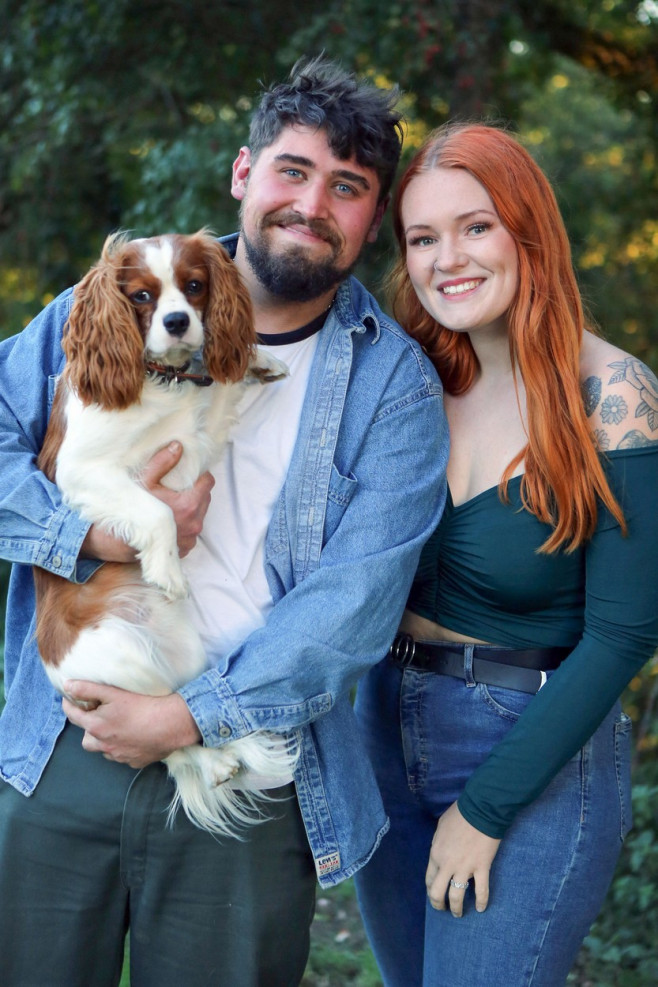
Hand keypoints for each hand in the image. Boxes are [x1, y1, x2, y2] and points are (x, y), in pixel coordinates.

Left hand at [61, 681, 201, 767]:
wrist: (172, 723)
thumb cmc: (143, 705)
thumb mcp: (113, 693)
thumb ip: (88, 689)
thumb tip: (67, 686)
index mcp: (96, 727)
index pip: (74, 716)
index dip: (69, 706)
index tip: (69, 700)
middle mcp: (105, 745)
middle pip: (87, 741)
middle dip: (88, 730)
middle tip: (98, 717)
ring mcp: (120, 756)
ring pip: (105, 750)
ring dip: (105, 741)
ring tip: (116, 729)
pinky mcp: (135, 762)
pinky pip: (123, 757)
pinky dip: (124, 749)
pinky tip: (134, 738)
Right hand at [80, 441, 214, 561]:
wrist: (118, 541)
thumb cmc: (130, 510)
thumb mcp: (143, 481)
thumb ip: (162, 463)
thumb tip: (178, 446)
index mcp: (188, 506)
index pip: (208, 483)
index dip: (200, 475)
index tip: (189, 473)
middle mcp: (194, 524)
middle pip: (205, 498)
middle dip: (195, 490)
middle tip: (178, 486)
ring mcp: (190, 539)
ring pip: (200, 514)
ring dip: (191, 507)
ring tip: (173, 502)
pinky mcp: (185, 548)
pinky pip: (192, 530)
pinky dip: (185, 523)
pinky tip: (171, 519)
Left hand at [426, 801, 500, 916]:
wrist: (480, 810)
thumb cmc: (460, 815)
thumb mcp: (441, 827)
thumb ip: (439, 843)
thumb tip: (441, 851)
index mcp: (436, 853)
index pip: (430, 878)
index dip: (431, 889)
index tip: (434, 894)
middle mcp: (447, 865)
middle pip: (438, 892)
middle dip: (438, 904)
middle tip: (443, 909)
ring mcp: (464, 869)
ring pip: (457, 897)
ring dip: (457, 909)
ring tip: (458, 914)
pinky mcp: (481, 869)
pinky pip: (481, 891)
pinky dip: (482, 902)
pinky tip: (481, 909)